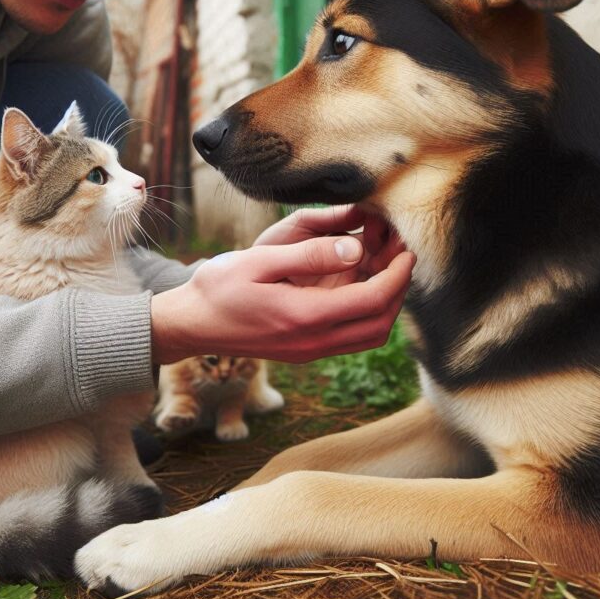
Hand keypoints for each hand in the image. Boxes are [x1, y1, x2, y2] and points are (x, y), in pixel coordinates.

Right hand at [151, 218, 414, 364]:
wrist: (191, 325)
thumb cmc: (219, 287)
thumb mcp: (259, 260)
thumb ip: (308, 254)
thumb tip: (355, 248)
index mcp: (306, 316)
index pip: (373, 300)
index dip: (398, 275)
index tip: (407, 249)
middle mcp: (314, 341)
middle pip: (380, 323)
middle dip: (399, 289)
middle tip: (403, 256)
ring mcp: (310, 351)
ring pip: (369, 335)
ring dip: (386, 304)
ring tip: (386, 268)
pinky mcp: (304, 351)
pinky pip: (351, 338)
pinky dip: (367, 314)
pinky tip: (359, 286)